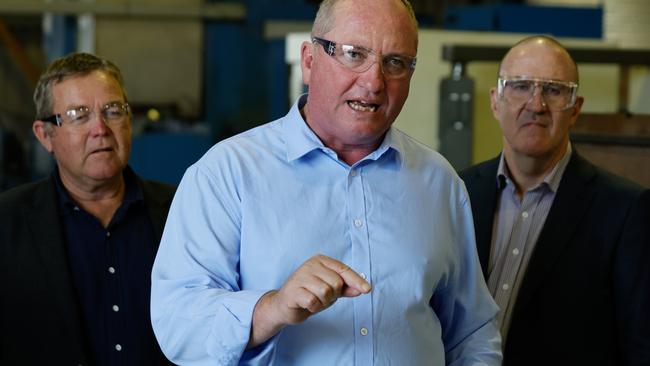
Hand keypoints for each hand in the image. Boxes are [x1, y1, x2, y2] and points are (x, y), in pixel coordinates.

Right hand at [248, 254, 370, 346]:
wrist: (285, 306)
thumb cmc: (310, 294)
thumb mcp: (331, 291)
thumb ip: (346, 288)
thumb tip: (362, 289)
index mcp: (320, 260)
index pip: (343, 270)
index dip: (356, 280)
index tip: (367, 289)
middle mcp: (310, 265)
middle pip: (336, 283)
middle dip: (333, 295)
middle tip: (321, 297)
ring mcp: (300, 276)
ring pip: (326, 292)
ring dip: (323, 302)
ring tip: (313, 300)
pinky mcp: (293, 290)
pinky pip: (314, 301)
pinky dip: (314, 307)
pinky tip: (306, 305)